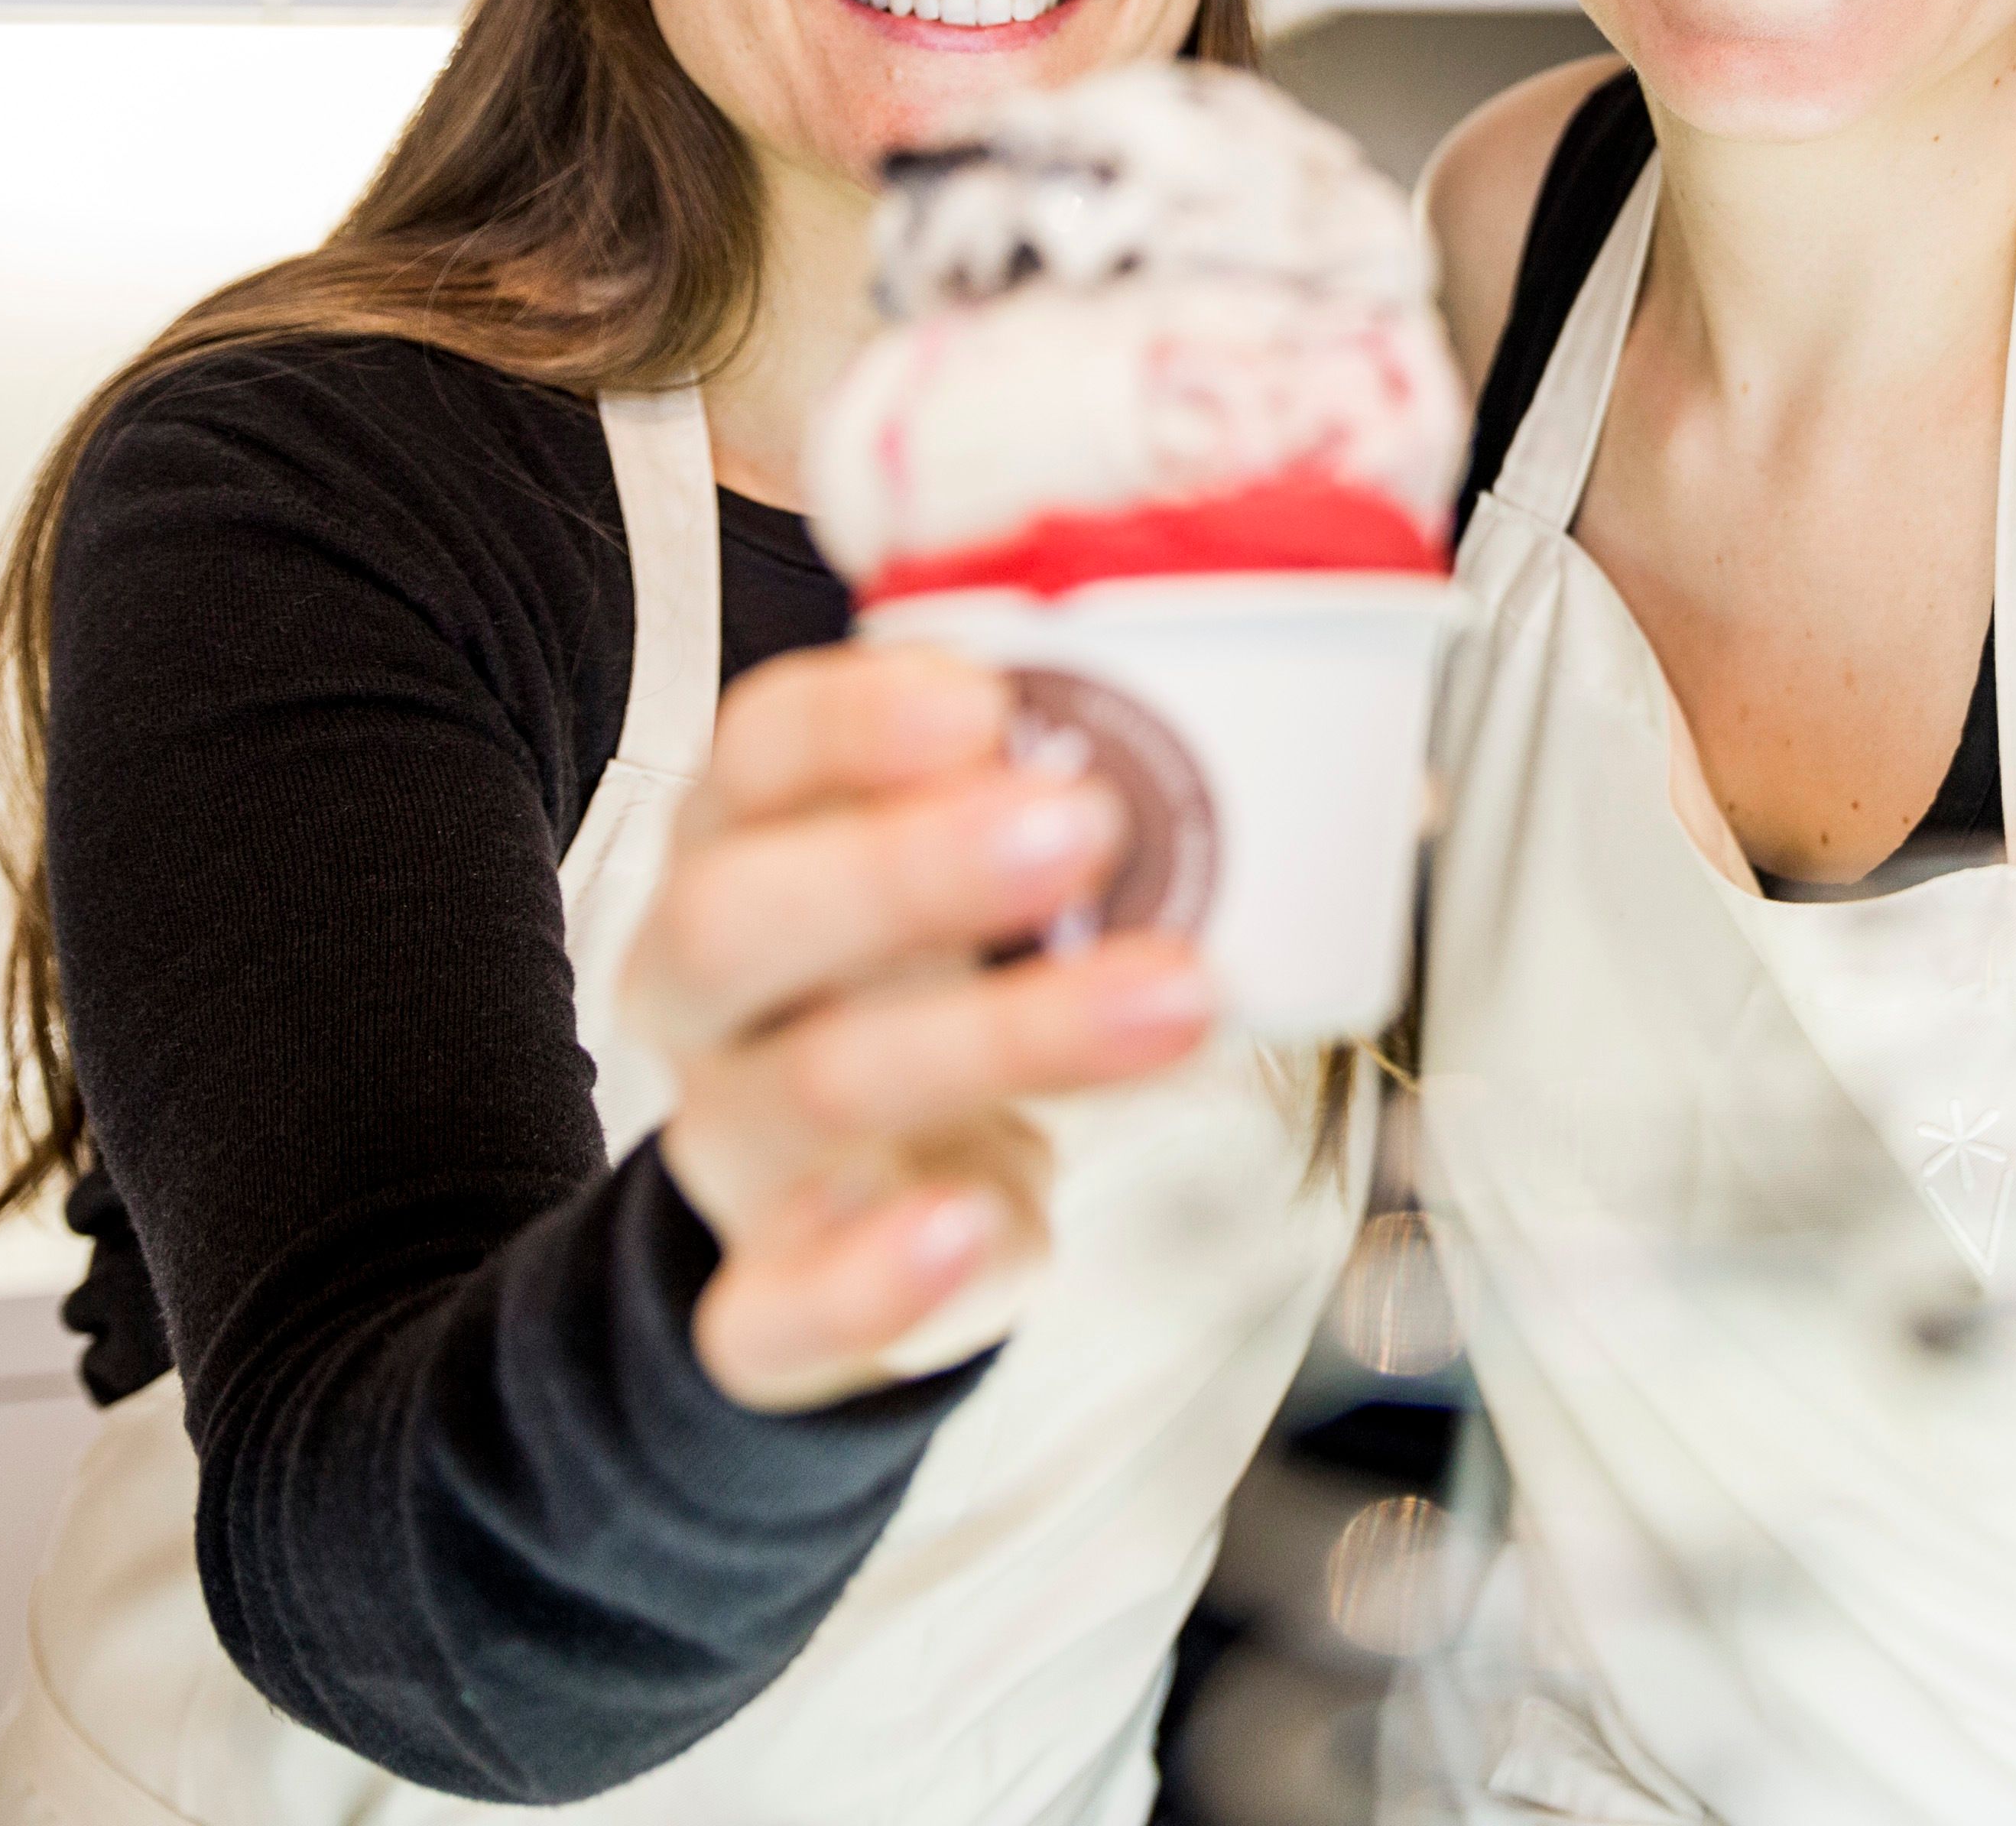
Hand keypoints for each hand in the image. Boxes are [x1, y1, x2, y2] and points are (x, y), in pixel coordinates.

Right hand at [620, 641, 1219, 1409]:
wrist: (872, 1202)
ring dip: (999, 1038)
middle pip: (738, 917)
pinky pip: (777, 1310)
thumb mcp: (986, 879)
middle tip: (1085, 827)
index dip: (853, 721)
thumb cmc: (945, 986)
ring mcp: (729, 1147)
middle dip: (909, 868)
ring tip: (1171, 1000)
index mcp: (747, 843)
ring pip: (812, 1090)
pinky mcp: (767, 1300)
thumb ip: (1079, 811)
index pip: (756, 750)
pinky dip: (872, 1280)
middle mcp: (704, 991)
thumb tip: (1311, 758)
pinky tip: (970, 1226)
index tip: (987, 705)